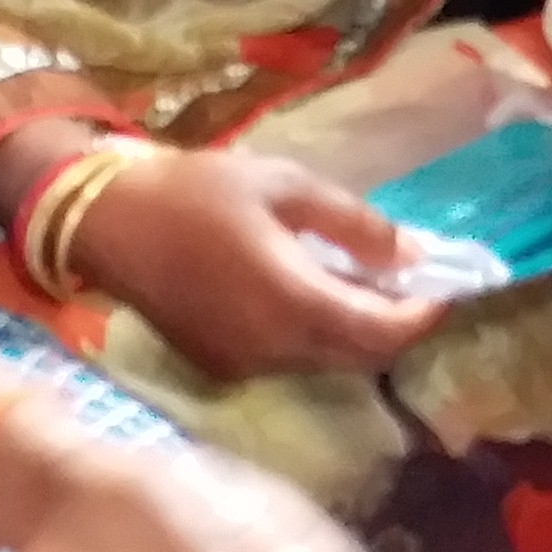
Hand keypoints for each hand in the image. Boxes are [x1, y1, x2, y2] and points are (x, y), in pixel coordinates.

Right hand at [69, 147, 441, 383]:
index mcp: (292, 302)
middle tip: (413, 282)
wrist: (105, 222)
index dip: (423, 314)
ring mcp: (245, 365)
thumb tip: (410, 253)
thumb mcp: (285, 185)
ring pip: (326, 361)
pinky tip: (314, 292)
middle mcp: (274, 349)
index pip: (382, 332)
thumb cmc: (197, 191)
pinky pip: (289, 359)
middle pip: (360, 355)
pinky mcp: (222, 366)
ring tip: (366, 282)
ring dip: (356, 330)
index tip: (446, 285)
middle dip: (395, 324)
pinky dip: (316, 334)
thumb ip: (354, 224)